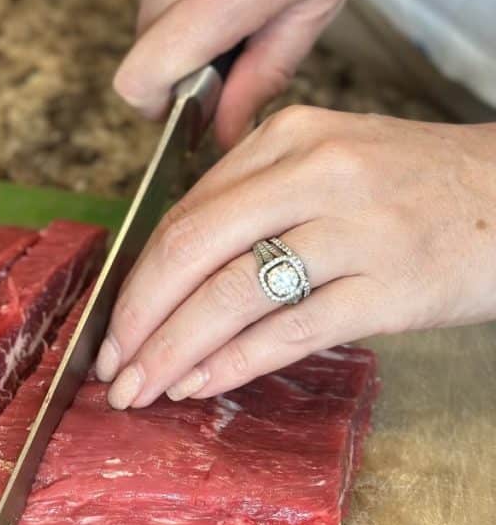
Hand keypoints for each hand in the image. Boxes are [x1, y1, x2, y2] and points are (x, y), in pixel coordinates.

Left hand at [96, 107, 495, 407]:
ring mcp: (355, 228)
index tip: (110, 320)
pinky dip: (234, 362)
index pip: (186, 213)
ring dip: (173, 350)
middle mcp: (314, 172)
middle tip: (109, 365)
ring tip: (141, 387)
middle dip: (137, 317)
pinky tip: (200, 383)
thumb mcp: (329, 161)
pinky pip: (290, 330)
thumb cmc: (415, 185)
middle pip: (192, 249)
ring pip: (232, 294)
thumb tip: (171, 273)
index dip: (136, 275)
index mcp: (287, 137)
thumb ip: (254, 199)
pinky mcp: (391, 285)